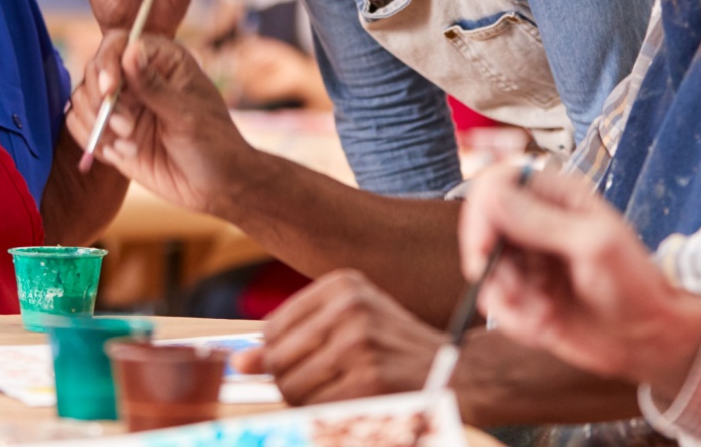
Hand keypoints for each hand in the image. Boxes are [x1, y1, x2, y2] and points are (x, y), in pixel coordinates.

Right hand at [65, 33, 250, 215]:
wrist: (217, 187)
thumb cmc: (214, 144)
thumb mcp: (187, 115)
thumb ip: (154, 86)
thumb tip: (131, 49)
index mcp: (162, 60)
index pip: (118, 44)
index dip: (107, 63)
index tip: (110, 90)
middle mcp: (137, 78)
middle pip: (94, 71)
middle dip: (101, 101)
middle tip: (127, 128)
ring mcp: (123, 106)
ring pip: (82, 100)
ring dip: (97, 123)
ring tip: (128, 144)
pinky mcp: (112, 134)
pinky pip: (81, 128)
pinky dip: (92, 141)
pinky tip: (122, 154)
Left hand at [232, 269, 444, 404]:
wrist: (461, 372)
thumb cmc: (396, 350)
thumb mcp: (351, 324)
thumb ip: (295, 338)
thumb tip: (239, 361)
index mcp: (343, 285)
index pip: (273, 329)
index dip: (276, 358)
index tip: (298, 368)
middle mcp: (349, 307)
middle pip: (278, 360)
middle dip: (290, 384)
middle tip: (326, 386)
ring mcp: (360, 343)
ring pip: (292, 388)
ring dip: (307, 403)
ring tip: (341, 393)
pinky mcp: (370, 380)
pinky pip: (316, 408)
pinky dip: (324, 416)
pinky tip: (351, 405)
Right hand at [459, 165, 700, 397]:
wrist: (648, 339)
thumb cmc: (634, 285)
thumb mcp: (593, 246)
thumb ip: (540, 221)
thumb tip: (492, 194)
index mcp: (555, 196)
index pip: (497, 184)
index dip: (482, 212)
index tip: (484, 247)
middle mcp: (535, 223)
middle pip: (481, 228)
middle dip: (491, 265)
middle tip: (513, 293)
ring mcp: (527, 259)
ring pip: (484, 269)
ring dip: (507, 299)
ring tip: (542, 315)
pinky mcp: (523, 293)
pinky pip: (495, 303)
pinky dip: (514, 320)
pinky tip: (545, 326)